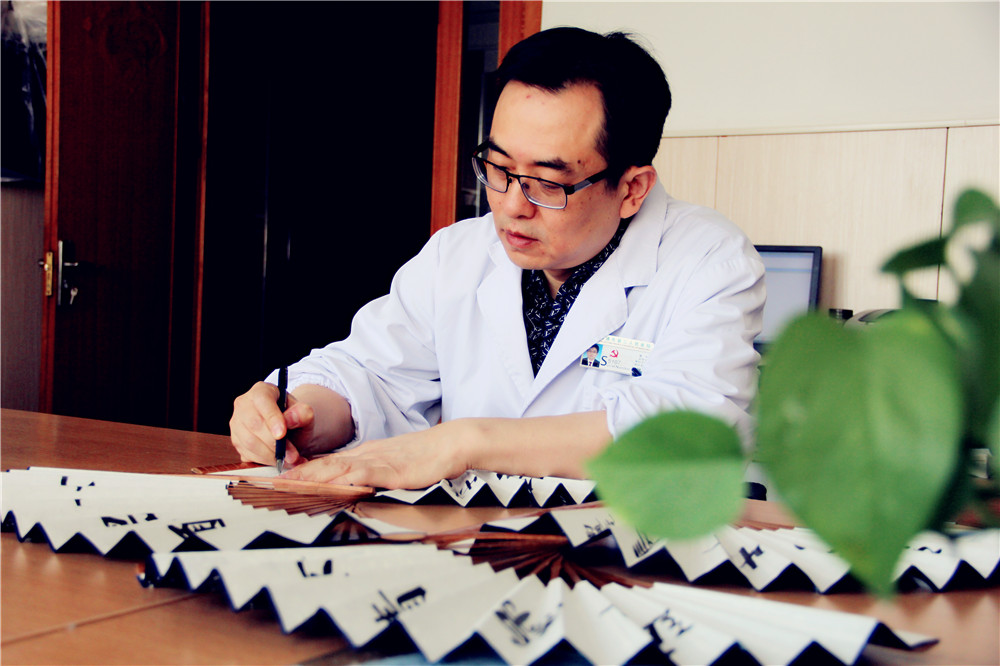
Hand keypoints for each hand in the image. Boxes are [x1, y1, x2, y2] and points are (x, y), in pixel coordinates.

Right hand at [229, 381, 308, 466]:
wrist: (288, 430)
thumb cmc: (294, 418)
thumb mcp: (305, 414)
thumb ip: (303, 413)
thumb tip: (291, 419)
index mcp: (261, 390)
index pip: (263, 401)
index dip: (272, 418)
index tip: (282, 434)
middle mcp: (244, 404)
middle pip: (253, 424)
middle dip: (274, 443)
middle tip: (292, 455)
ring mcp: (236, 423)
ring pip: (248, 442)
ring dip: (270, 455)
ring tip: (289, 460)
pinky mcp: (236, 441)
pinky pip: (247, 454)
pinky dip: (265, 462)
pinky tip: (280, 462)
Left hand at [280, 422, 468, 489]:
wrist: (450, 443)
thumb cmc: (427, 456)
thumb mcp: (395, 465)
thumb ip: (375, 474)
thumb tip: (357, 486)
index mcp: (366, 455)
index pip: (328, 463)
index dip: (303, 471)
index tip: (281, 479)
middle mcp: (366, 456)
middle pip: (325, 465)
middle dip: (297, 475)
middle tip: (271, 484)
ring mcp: (377, 462)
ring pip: (336, 468)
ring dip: (310, 477)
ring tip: (287, 485)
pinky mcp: (391, 471)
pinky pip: (362, 474)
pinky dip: (342, 480)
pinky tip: (328, 486)